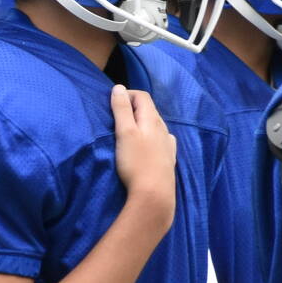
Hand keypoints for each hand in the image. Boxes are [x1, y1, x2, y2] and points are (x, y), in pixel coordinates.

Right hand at [110, 85, 176, 220]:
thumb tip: (119, 87)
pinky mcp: (168, 159)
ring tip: (128, 132)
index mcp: (152, 119)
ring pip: (155, 125)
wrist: (154, 195)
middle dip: (133, 108)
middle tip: (116, 118)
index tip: (112, 104)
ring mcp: (168, 144)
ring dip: (142, 123)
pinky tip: (147, 146)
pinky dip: (151, 137)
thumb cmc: (136, 162)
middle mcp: (163, 128)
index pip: (142, 96)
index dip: (127, 95)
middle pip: (149, 110)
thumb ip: (122, 109)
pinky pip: (161, 140)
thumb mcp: (125, 133)